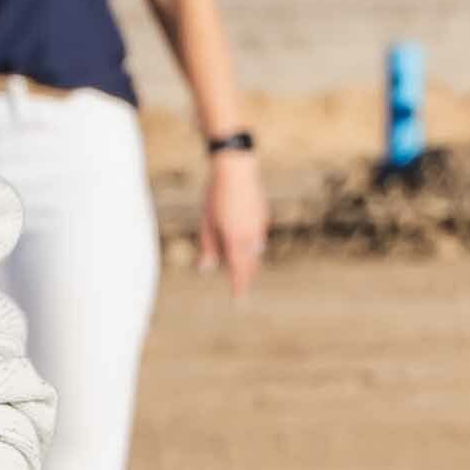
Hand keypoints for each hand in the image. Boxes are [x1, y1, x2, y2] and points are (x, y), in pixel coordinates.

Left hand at [189, 138, 270, 286]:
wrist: (236, 168)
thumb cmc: (216, 195)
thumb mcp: (206, 223)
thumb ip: (208, 247)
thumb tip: (205, 269)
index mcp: (236, 239)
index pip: (239, 271)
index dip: (239, 287)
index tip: (239, 302)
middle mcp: (252, 236)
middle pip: (250, 264)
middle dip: (245, 276)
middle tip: (241, 288)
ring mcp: (260, 225)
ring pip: (256, 251)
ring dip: (249, 261)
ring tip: (244, 269)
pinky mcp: (263, 215)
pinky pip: (258, 237)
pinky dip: (252, 244)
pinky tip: (245, 241)